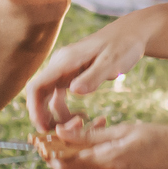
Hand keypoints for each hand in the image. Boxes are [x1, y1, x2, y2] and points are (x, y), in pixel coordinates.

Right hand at [24, 20, 152, 130]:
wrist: (133, 34)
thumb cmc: (124, 44)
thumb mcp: (112, 61)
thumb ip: (93, 76)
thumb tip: (74, 90)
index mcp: (65, 60)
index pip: (37, 86)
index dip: (35, 109)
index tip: (43, 128)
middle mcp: (60, 65)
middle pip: (39, 94)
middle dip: (45, 116)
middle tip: (60, 134)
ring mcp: (65, 70)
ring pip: (50, 98)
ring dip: (58, 115)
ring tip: (79, 126)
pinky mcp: (72, 75)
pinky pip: (61, 96)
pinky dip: (66, 110)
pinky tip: (82, 118)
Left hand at [49, 122, 167, 168]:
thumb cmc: (166, 141)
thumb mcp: (127, 130)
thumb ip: (92, 135)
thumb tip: (62, 133)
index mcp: (110, 164)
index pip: (64, 163)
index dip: (49, 151)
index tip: (42, 138)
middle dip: (65, 150)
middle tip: (68, 129)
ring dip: (84, 153)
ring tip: (99, 128)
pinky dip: (99, 160)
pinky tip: (113, 144)